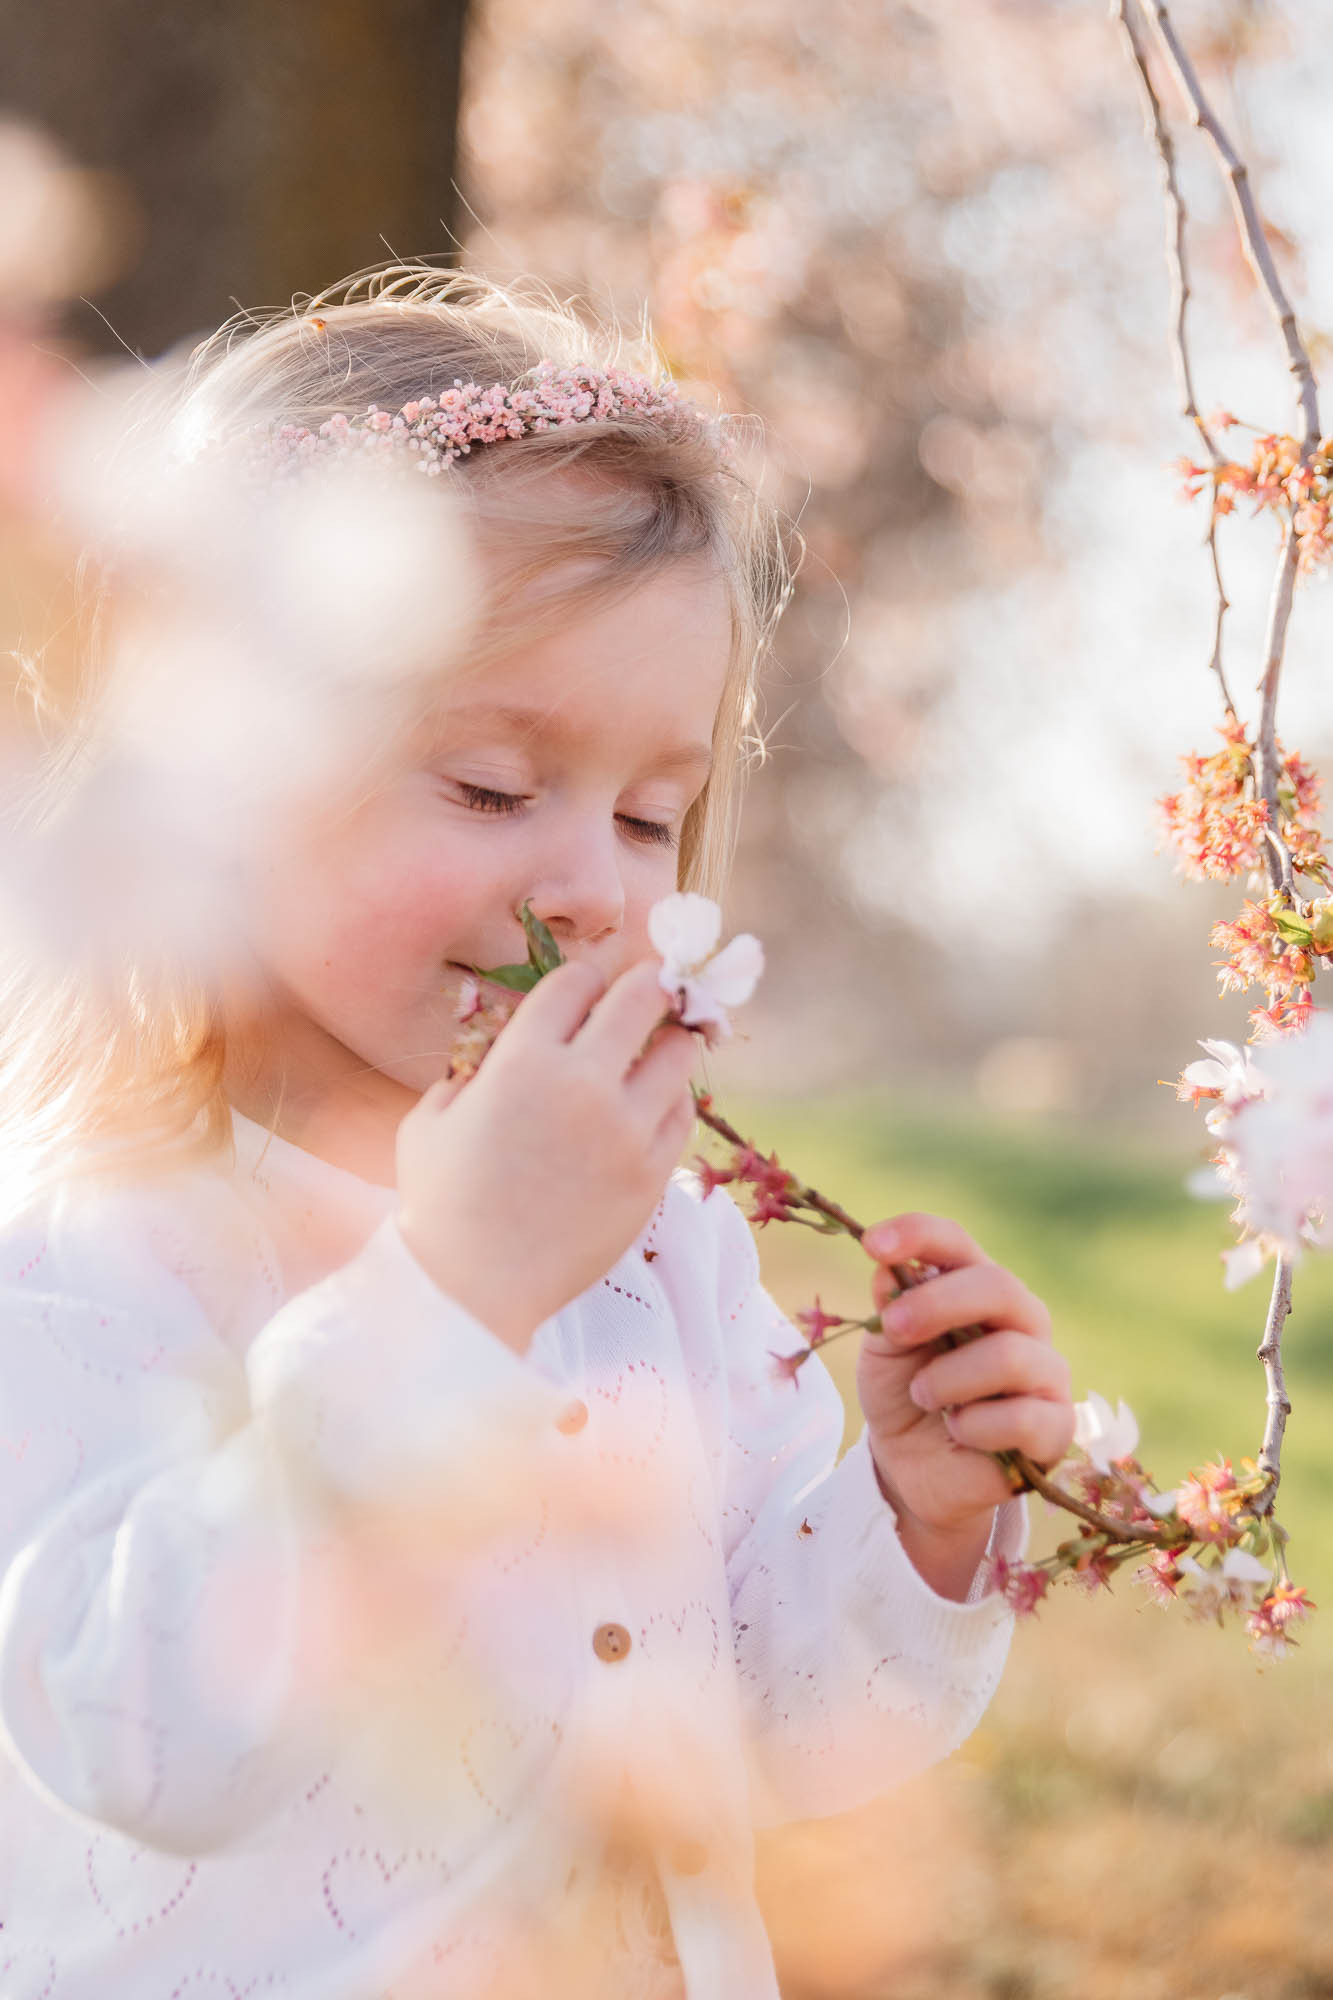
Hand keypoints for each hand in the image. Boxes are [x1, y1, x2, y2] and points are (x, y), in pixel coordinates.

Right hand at [396, 957, 697, 1349]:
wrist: (473, 1288)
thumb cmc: (439, 1203)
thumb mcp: (429, 1120)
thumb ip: (467, 1072)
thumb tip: (497, 1048)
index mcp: (522, 1059)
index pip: (576, 981)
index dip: (583, 980)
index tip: (588, 991)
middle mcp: (582, 1083)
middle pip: (642, 998)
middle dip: (648, 986)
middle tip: (650, 991)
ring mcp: (625, 1129)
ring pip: (678, 1053)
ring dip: (668, 1043)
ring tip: (658, 1049)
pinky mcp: (652, 1174)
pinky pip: (682, 1115)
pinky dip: (671, 1102)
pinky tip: (654, 1106)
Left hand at [857, 1212, 1074, 1591]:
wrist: (914, 1470)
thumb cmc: (906, 1395)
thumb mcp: (885, 1352)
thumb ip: (889, 1310)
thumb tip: (888, 1268)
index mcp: (976, 1289)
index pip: (957, 1244)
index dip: (919, 1234)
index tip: (872, 1244)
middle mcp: (1021, 1320)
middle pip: (999, 1286)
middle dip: (937, 1303)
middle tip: (894, 1328)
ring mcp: (1046, 1372)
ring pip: (1011, 1355)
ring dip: (949, 1378)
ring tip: (924, 1395)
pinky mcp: (1056, 1427)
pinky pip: (1022, 1417)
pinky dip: (973, 1425)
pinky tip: (957, 1431)